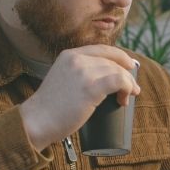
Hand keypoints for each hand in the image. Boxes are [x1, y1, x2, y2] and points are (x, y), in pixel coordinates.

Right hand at [19, 45, 140, 150]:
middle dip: (126, 74)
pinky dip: (127, 89)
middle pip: (112, 61)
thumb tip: (102, 80)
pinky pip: (119, 82)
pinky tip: (124, 99)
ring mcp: (83, 72)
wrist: (36, 121)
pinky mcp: (90, 88)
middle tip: (132, 89)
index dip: (120, 56)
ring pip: (118, 71)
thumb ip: (77, 73)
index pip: (102, 49)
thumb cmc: (50, 108)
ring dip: (128, 84)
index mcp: (69, 55)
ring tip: (127, 97)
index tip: (129, 66)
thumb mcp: (62, 79)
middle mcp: (77, 59)